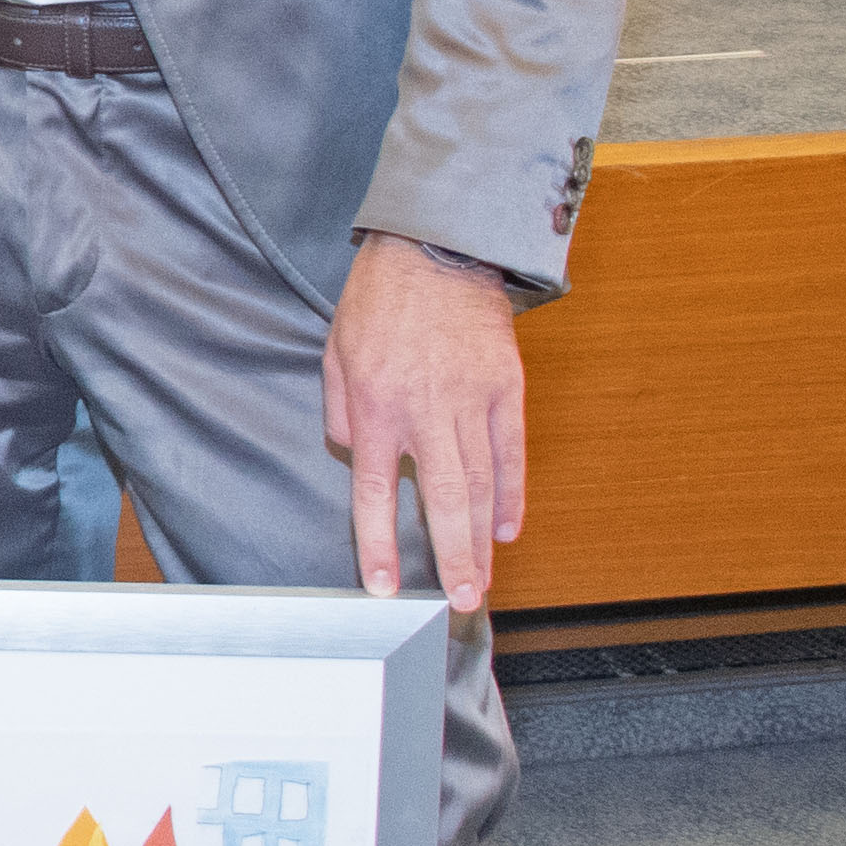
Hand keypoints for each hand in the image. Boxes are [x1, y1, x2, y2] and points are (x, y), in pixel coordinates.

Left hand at [322, 233, 526, 600]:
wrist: (436, 244)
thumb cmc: (380, 297)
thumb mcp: (334, 351)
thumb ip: (341, 412)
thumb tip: (357, 458)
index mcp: (376, 404)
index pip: (376, 491)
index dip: (379, 544)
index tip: (384, 587)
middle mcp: (425, 410)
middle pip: (442, 499)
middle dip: (452, 557)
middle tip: (462, 602)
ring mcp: (471, 399)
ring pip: (480, 483)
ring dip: (481, 538)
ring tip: (483, 580)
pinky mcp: (504, 386)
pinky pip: (511, 450)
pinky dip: (511, 492)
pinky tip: (507, 527)